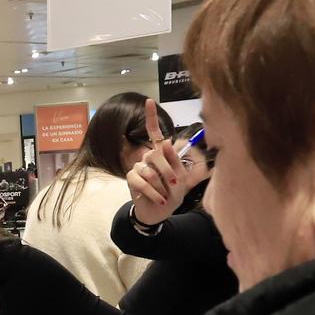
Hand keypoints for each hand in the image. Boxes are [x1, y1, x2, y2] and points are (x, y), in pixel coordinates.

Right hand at [126, 98, 197, 226]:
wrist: (159, 212)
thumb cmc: (172, 194)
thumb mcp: (182, 180)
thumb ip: (176, 162)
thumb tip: (166, 142)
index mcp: (162, 154)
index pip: (155, 133)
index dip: (151, 117)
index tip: (149, 101)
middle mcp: (148, 157)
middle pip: (156, 154)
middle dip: (168, 171)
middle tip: (175, 184)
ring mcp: (139, 167)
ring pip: (150, 171)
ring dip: (161, 186)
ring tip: (165, 195)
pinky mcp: (131, 178)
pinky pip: (141, 181)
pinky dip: (153, 192)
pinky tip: (158, 198)